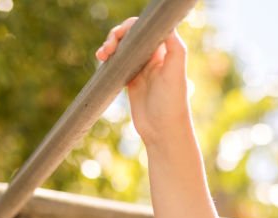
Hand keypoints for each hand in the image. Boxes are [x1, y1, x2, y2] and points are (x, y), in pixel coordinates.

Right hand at [95, 17, 190, 146]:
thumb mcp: (176, 74)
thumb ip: (175, 48)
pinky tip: (102, 60)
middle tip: (109, 47)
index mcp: (166, 51)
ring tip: (102, 55)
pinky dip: (108, 59)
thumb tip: (167, 24)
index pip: (147, 28)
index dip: (132, 26)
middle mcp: (155, 57)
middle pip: (132, 34)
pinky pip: (117, 62)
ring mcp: (142, 68)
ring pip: (123, 47)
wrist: (163, 132)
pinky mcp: (132, 80)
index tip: (121, 35)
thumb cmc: (172, 104)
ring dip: (110, 45)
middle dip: (118, 35)